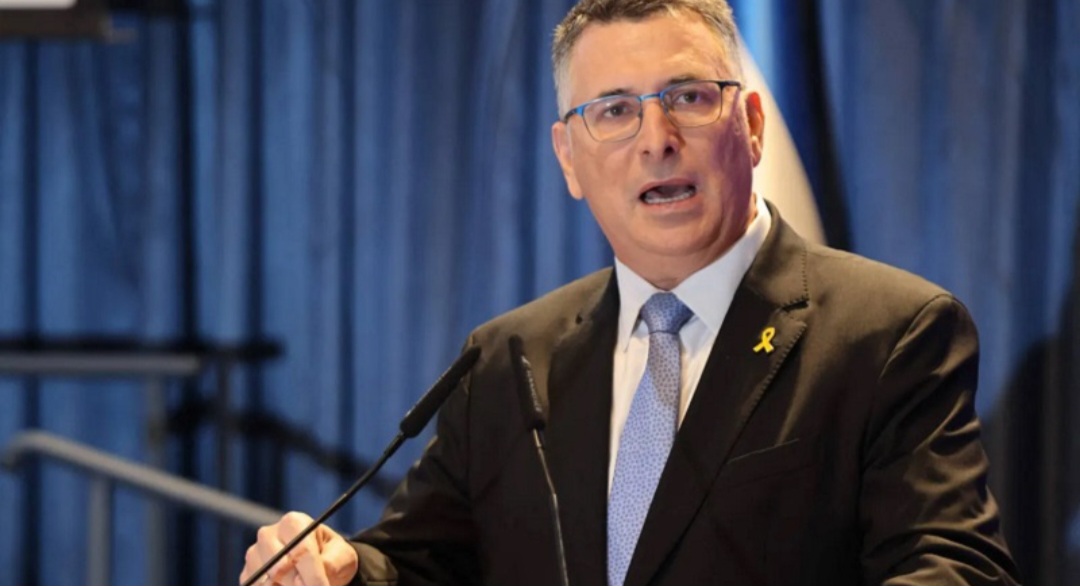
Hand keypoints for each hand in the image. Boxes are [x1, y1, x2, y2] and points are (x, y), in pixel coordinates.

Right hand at [240, 512, 358, 585]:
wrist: (320, 565)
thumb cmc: (331, 557)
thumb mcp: (341, 557)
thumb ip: (330, 564)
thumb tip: (312, 580)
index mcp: (293, 522)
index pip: (301, 551)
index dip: (313, 575)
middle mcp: (268, 535)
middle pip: (280, 568)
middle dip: (300, 585)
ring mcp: (255, 555)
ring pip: (268, 582)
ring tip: (304, 584)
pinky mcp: (248, 575)